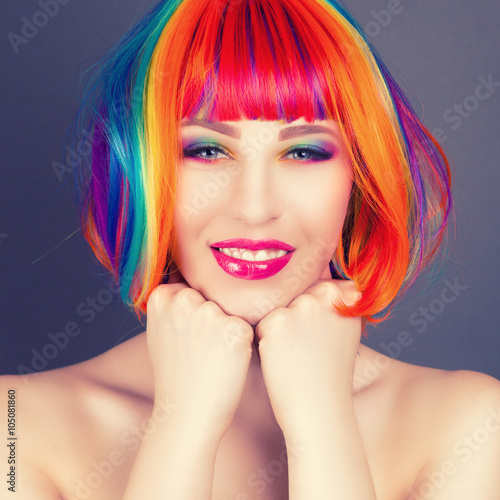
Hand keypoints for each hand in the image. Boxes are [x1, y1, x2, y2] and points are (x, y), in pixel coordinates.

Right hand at [146, 278, 253, 437]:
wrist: (185, 412)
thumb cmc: (175, 371)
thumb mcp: (161, 328)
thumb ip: (173, 302)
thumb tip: (189, 282)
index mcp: (162, 296)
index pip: (191, 287)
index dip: (194, 313)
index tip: (186, 337)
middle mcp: (185, 299)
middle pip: (212, 296)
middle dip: (212, 317)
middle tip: (201, 348)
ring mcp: (210, 313)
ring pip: (230, 309)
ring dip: (227, 328)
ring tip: (212, 355)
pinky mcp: (236, 329)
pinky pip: (244, 326)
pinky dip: (241, 343)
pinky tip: (226, 360)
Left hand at [254, 278, 361, 436]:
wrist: (320, 410)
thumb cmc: (330, 373)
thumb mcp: (344, 331)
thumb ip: (337, 303)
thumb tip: (330, 280)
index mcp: (345, 295)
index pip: (315, 289)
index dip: (311, 315)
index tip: (317, 338)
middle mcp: (325, 295)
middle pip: (295, 296)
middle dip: (295, 318)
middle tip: (306, 350)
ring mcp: (301, 307)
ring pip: (278, 309)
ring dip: (280, 329)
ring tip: (296, 355)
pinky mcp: (276, 322)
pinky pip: (263, 324)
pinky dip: (267, 341)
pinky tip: (283, 360)